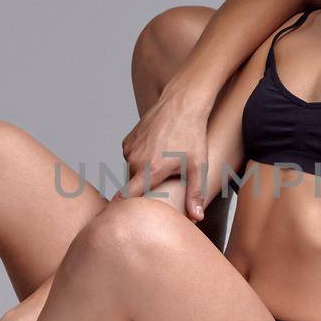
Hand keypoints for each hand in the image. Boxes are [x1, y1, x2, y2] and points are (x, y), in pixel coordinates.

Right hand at [119, 88, 210, 220]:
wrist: (182, 102)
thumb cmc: (192, 134)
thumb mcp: (198, 166)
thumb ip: (195, 194)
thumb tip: (196, 219)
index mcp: (150, 170)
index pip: (126, 197)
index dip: (122, 208)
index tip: (122, 217)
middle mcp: (135, 160)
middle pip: (133, 186)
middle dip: (143, 191)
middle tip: (162, 189)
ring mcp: (130, 148)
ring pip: (132, 171)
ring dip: (143, 174)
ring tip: (163, 168)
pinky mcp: (128, 140)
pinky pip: (131, 158)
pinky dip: (140, 160)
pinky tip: (156, 153)